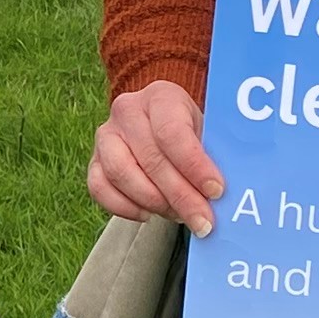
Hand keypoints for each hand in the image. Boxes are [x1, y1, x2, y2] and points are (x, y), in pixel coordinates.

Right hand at [88, 79, 228, 231]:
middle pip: (151, 158)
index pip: (173, 133)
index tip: (216, 191)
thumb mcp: (208, 131)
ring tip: (179, 215)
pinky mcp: (94, 159)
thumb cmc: (193, 133)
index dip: (194, 166)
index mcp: (161, 96)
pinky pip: (100, 188)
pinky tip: (149, 214)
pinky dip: (124, 207)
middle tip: (203, 221)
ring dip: (154, 202)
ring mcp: (106, 135)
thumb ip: (216, 156)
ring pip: (121, 173)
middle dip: (181, 196)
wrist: (162, 124)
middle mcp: (127, 110)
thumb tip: (224, 195)